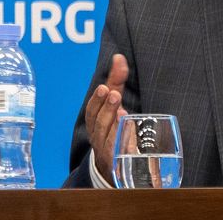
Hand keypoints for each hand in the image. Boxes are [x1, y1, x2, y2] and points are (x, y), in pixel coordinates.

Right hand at [85, 53, 128, 183]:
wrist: (115, 165)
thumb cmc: (113, 127)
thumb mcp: (114, 103)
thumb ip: (116, 81)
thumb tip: (119, 58)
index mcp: (95, 123)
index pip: (91, 112)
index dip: (97, 100)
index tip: (105, 88)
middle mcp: (98, 138)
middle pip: (97, 124)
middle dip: (105, 108)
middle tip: (114, 94)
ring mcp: (107, 152)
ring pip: (106, 139)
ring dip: (113, 124)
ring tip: (122, 112)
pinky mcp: (118, 164)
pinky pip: (118, 156)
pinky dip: (122, 145)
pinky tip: (130, 135)